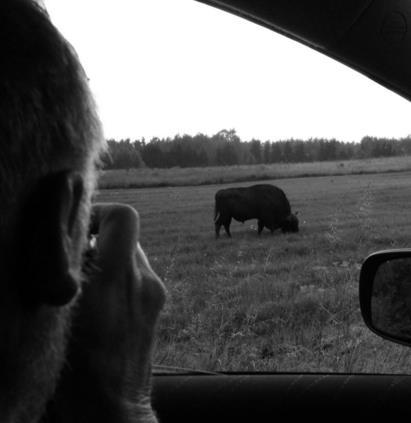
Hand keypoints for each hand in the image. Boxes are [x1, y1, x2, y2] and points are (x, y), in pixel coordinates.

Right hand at [46, 203, 165, 422]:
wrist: (112, 411)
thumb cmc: (78, 372)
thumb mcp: (61, 315)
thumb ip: (69, 274)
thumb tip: (72, 244)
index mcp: (118, 280)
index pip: (125, 218)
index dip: (101, 213)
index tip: (79, 228)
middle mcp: (144, 282)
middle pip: (127, 237)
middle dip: (100, 241)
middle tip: (75, 261)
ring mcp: (155, 295)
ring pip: (132, 257)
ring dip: (109, 261)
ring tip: (85, 287)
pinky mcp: (157, 307)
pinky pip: (137, 276)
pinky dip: (119, 278)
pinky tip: (100, 303)